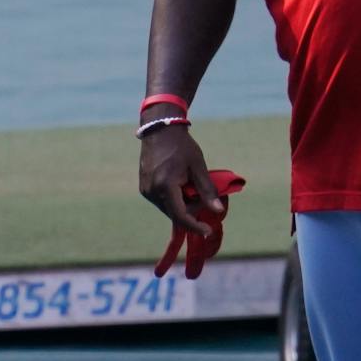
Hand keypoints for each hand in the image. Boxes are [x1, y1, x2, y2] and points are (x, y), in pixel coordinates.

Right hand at [139, 124, 222, 239]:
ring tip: (190, 187)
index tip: (207, 231)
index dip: (195, 226)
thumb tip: (217, 211)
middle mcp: (152, 191)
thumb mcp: (198, 166)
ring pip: (167, 208)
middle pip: (174, 213)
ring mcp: (145, 189)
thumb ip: (207, 190)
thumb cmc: (182, 146)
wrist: (160, 128)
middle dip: (190, 211)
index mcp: (165, 186)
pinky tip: (180, 185)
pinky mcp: (143, 187)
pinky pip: (161, 201)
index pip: (180, 215)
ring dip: (181, 205)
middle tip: (203, 197)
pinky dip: (173, 199)